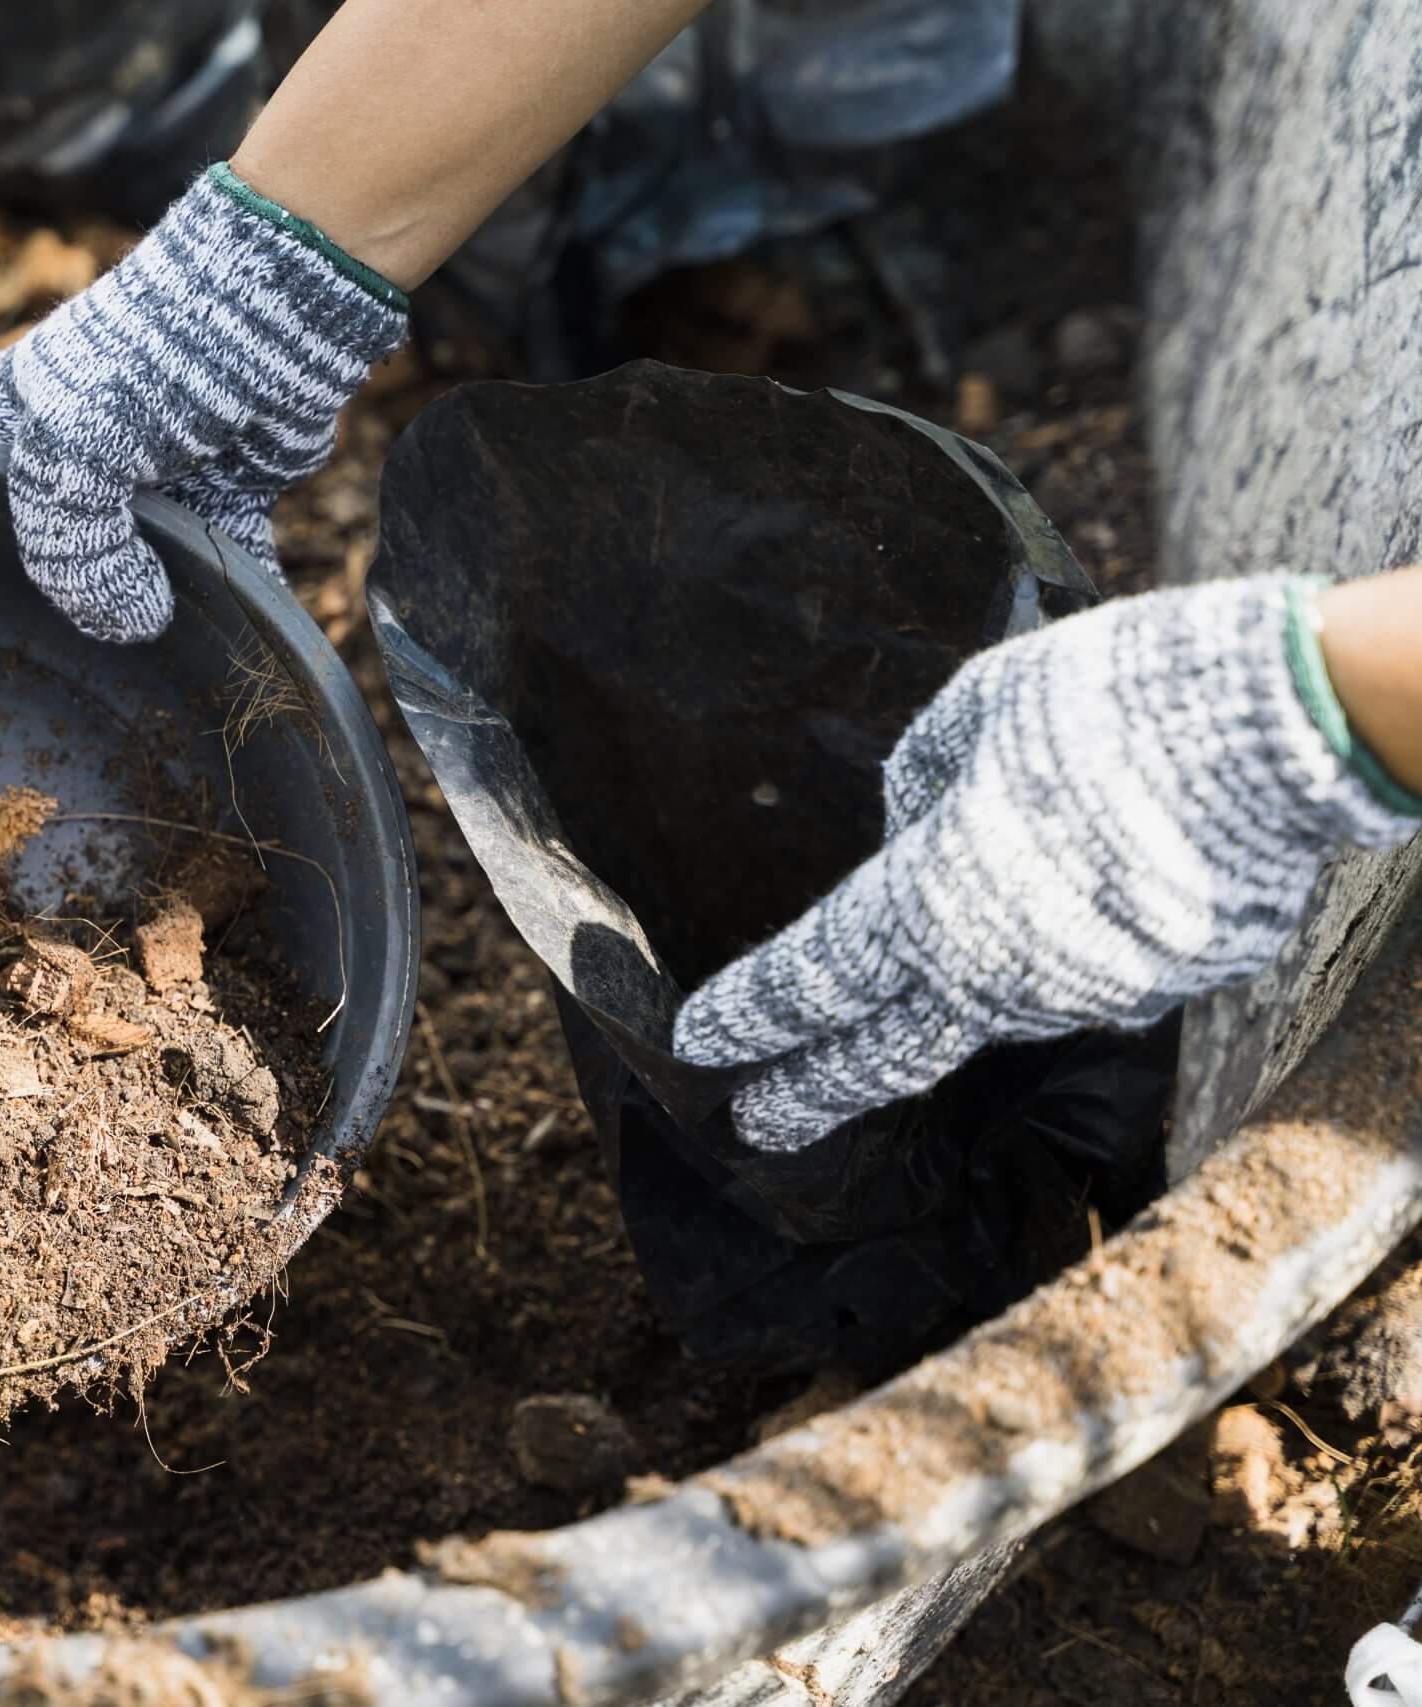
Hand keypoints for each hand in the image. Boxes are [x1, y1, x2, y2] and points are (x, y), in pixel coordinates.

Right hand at [0, 165, 406, 642]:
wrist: (278, 309)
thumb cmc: (147, 359)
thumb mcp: (73, 451)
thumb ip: (70, 551)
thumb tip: (128, 626)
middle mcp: (58, 457)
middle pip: (14, 547)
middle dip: (12, 607)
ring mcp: (136, 480)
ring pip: (117, 572)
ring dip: (129, 618)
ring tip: (116, 686)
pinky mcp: (215, 496)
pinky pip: (213, 567)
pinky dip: (226, 602)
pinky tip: (224, 652)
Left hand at [675, 574, 1420, 1151]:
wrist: (1278, 732)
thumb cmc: (1105, 703)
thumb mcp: (974, 713)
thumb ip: (920, 784)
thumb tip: (911, 832)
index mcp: (926, 904)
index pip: (810, 981)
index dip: (748, 1016)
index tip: (697, 1044)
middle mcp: (996, 975)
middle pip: (883, 1055)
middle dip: (813, 1092)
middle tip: (758, 1123)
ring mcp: (1084, 995)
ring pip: (992, 1006)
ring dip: (956, 990)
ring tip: (951, 944)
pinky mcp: (1161, 989)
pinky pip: (1079, 975)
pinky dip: (1057, 951)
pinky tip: (1081, 895)